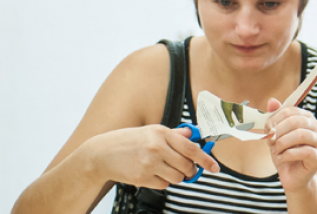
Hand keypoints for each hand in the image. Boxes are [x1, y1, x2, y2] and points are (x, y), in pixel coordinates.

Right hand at [86, 124, 218, 188]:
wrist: (101, 154)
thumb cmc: (128, 141)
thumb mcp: (151, 131)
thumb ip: (174, 134)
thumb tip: (193, 134)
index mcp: (161, 133)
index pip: (191, 148)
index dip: (206, 159)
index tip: (215, 167)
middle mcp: (156, 148)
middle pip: (187, 165)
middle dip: (190, 170)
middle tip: (187, 169)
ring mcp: (149, 164)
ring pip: (177, 177)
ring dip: (176, 176)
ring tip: (164, 168)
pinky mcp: (142, 178)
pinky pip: (164, 185)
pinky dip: (163, 181)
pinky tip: (152, 173)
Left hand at [266, 98, 316, 189]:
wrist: (293, 177)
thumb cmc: (285, 154)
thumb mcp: (277, 135)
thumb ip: (275, 118)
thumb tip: (272, 100)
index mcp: (306, 118)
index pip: (290, 111)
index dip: (275, 119)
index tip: (267, 129)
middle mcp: (316, 127)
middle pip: (295, 121)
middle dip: (278, 131)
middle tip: (270, 141)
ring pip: (301, 135)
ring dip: (283, 143)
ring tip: (276, 151)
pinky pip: (304, 151)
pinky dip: (288, 155)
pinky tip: (282, 158)